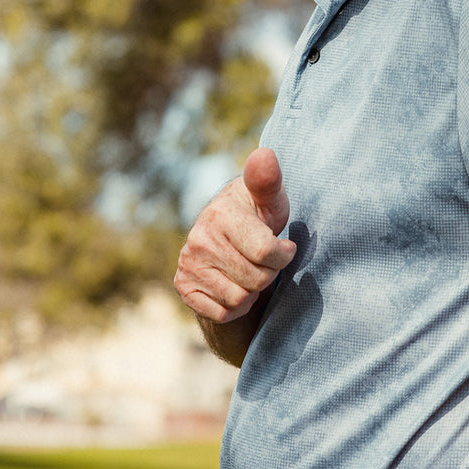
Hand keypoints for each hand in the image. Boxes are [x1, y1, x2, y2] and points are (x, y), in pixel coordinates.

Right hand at [174, 147, 296, 322]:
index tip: (285, 246)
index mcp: (221, 213)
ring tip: (250, 269)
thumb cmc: (259, 215)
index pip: (266, 252)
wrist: (231, 238)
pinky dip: (237, 306)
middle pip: (256, 279)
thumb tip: (264, 155)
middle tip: (265, 260)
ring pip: (240, 299)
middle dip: (269, 273)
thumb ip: (269, 179)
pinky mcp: (183, 287)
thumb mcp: (270, 197)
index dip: (284, 255)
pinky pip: (223, 312)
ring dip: (253, 290)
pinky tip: (236, 284)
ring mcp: (188, 264)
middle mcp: (198, 238)